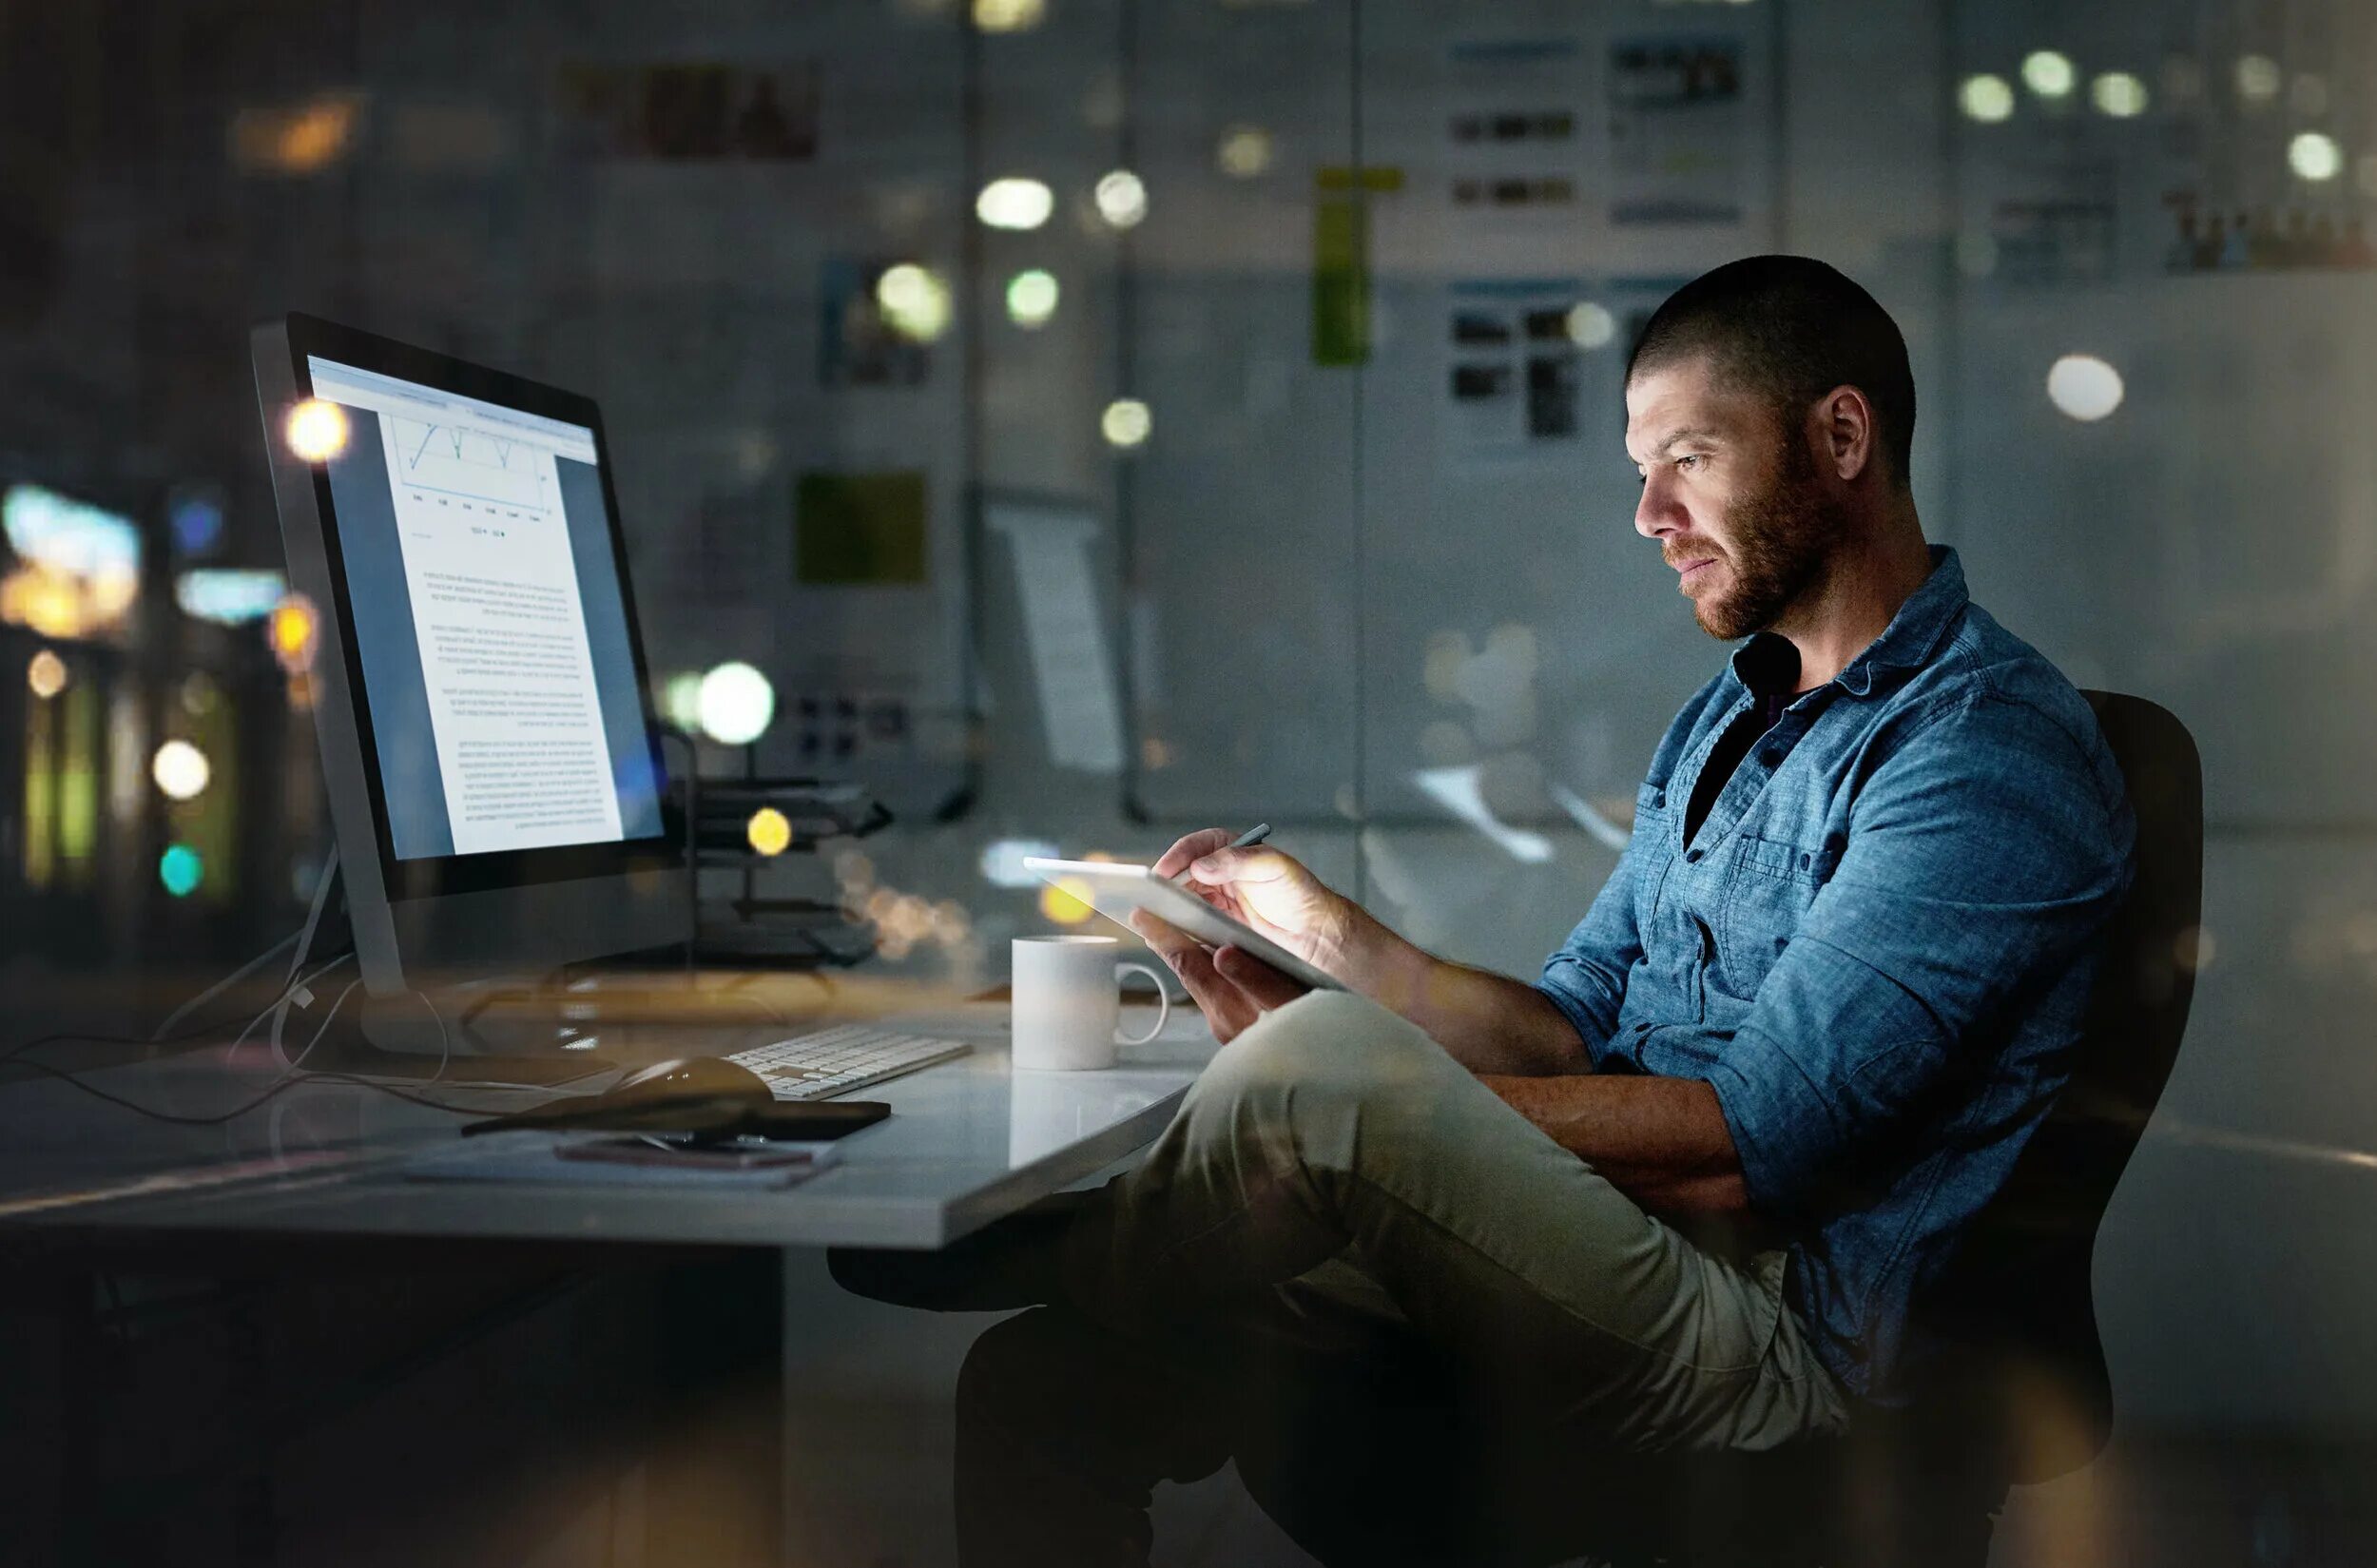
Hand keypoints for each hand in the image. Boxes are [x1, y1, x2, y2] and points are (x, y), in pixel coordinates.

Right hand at [1129, 829, 1362, 1042]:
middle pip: (1180, 874)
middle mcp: (1219, 872)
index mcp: (1231, 850)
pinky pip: (1188, 922)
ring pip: (1180, 898)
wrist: (1315, 934)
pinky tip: (1167, 932)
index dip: (1176, 857)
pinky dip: (1175, 926)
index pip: (1195, 847)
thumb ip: (1238, 860)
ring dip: (1165, 905)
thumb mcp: (1274, 868)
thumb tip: (1201, 865)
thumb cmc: (1301, 894)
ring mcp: (1216, 899)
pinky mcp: (1215, 925)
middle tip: (1148, 896)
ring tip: (1151, 914)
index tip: (1163, 873)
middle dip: (1162, 884)